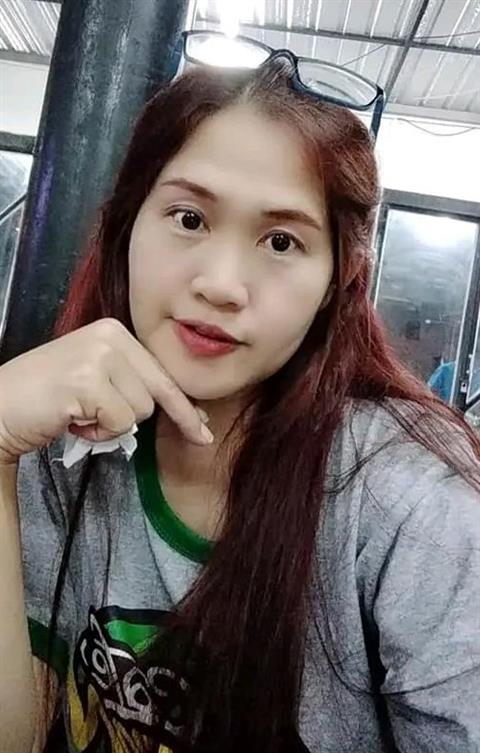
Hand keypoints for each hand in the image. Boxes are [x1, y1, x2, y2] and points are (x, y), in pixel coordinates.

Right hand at [0, 318, 211, 464]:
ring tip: (81, 416)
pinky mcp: (87, 380)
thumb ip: (134, 386)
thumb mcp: (96, 381)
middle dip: (178, 418)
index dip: (183, 405)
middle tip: (201, 437)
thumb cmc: (47, 400)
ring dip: (113, 426)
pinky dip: (99, 433)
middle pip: (159, 390)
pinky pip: (120, 423)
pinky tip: (73, 421)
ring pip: (141, 410)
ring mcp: (98, 356)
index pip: (161, 372)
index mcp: (114, 331)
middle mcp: (109, 336)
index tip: (203, 426)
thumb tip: (189, 412)